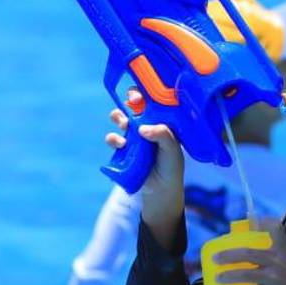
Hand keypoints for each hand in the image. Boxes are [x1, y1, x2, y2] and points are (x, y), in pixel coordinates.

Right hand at [106, 108, 183, 244]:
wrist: (160, 190)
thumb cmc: (171, 167)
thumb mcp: (172, 150)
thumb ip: (162, 135)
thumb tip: (142, 128)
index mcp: (161, 121)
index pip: (152, 101)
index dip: (143, 94)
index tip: (137, 97)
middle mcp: (147, 124)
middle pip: (133, 105)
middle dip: (128, 103)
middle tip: (130, 107)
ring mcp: (134, 136)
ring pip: (121, 119)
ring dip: (118, 118)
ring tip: (124, 126)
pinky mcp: (123, 148)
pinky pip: (113, 138)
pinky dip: (113, 138)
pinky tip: (121, 145)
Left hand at [212, 218, 285, 284]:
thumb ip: (281, 256)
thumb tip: (260, 258)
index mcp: (284, 250)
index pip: (275, 229)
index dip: (264, 223)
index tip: (254, 220)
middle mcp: (277, 261)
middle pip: (248, 254)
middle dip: (229, 255)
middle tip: (214, 258)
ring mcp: (273, 277)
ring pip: (246, 274)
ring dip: (229, 276)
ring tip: (217, 278)